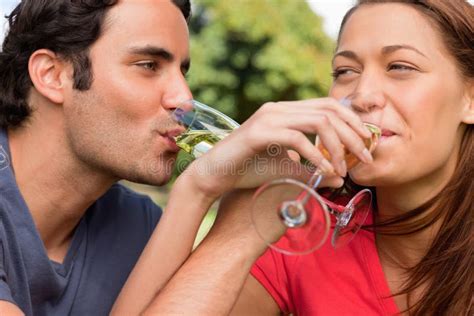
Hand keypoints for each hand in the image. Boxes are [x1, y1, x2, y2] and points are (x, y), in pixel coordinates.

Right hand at [180, 98, 371, 198]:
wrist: (213, 175)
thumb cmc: (247, 171)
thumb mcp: (285, 169)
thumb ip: (311, 168)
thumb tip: (339, 176)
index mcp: (285, 111)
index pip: (328, 105)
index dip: (352, 121)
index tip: (366, 145)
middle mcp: (278, 109)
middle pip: (329, 110)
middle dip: (353, 133)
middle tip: (365, 158)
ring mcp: (268, 118)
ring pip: (318, 121)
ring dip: (337, 146)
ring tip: (344, 168)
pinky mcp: (259, 133)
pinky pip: (297, 139)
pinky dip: (315, 156)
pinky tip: (323, 172)